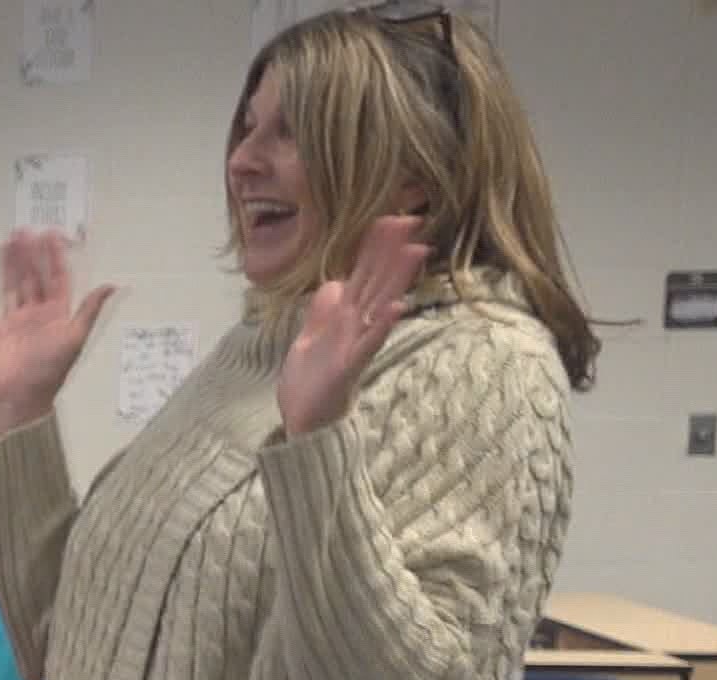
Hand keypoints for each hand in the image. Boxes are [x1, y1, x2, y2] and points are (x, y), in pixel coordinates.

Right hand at [0, 229, 116, 437]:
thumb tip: (112, 285)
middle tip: (23, 231)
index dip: (54, 257)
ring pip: (10, 288)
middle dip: (29, 255)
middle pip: (32, 278)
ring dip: (7, 267)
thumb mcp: (74, 337)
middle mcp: (34, 316)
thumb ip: (90, 310)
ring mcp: (10, 324)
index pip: (56, 279)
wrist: (19, 398)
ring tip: (5, 243)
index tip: (50, 235)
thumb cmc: (48, 369)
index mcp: (55, 315)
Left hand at [275, 215, 430, 436]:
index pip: (363, 274)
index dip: (375, 247)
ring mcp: (355, 345)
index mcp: (343, 319)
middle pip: (376, 282)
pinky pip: (369, 343)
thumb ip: (321, 312)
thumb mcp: (308, 340)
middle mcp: (355, 327)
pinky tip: (396, 307)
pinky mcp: (349, 367)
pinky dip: (382, 326)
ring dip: (397, 279)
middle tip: (412, 220)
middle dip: (392, 251)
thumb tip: (333, 283)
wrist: (301, 423)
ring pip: (379, 305)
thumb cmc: (308, 385)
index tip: (391, 218)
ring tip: (415, 252)